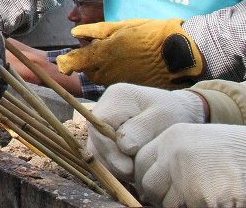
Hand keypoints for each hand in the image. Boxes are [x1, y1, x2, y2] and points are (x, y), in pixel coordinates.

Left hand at [56, 18, 202, 87]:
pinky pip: (116, 83)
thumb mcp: (122, 26)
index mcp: (102, 53)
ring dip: (102, 69)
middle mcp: (107, 71)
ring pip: (100, 78)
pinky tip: (128, 66)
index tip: (62, 61)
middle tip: (101, 49)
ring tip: (118, 56)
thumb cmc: (151, 34)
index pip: (73, 62)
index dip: (65, 62)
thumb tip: (74, 33)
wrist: (181, 53)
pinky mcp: (131, 88)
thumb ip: (95, 31)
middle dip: (89, 62)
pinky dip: (116, 75)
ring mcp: (119, 82)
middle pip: (88, 71)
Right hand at [86, 83, 204, 181]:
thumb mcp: (162, 117)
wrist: (179, 112)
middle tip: (133, 175)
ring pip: (97, 150)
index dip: (110, 150)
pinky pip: (102, 155)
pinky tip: (132, 170)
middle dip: (112, 161)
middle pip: (95, 140)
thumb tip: (124, 147)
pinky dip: (115, 166)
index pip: (99, 126)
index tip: (129, 168)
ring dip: (113, 166)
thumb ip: (141, 130)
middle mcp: (102, 108)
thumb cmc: (173, 113)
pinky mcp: (105, 135)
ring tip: (135, 173)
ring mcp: (101, 122)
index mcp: (115, 98)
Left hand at [135, 123, 245, 206]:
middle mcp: (175, 154)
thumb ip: (173, 156)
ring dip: (180, 205)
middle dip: (159, 195)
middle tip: (178, 197)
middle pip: (149, 184)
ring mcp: (186, 175)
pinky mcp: (200, 198)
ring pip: (167, 202)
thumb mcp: (198, 142)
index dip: (146, 176)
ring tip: (201, 196)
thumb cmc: (235, 153)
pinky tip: (212, 201)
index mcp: (173, 137)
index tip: (157, 186)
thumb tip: (149, 180)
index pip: (140, 161)